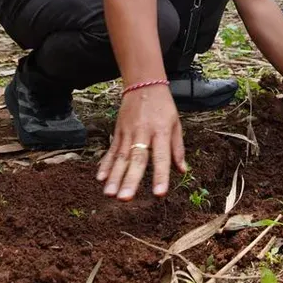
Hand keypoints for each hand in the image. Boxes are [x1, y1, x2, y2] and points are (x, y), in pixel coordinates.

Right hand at [97, 85, 185, 200]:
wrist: (144, 84)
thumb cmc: (163, 107)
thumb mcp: (176, 124)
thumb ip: (177, 149)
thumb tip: (182, 171)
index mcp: (161, 131)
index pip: (161, 156)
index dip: (160, 175)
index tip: (159, 194)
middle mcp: (143, 133)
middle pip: (136, 159)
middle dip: (130, 180)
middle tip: (125, 198)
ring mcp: (128, 132)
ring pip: (121, 157)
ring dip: (114, 176)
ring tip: (110, 194)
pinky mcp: (118, 131)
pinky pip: (111, 150)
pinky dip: (105, 164)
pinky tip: (100, 178)